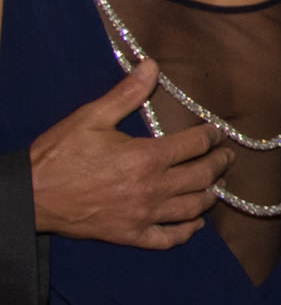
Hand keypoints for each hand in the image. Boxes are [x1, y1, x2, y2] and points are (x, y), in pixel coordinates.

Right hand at [30, 61, 232, 248]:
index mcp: (146, 157)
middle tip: (227, 156)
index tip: (219, 133)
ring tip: (217, 185)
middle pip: (202, 176)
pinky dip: (185, 231)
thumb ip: (127, 93)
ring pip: (192, 208)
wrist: (30, 196)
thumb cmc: (59, 155)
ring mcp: (142, 215)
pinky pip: (167, 239)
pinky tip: (194, 224)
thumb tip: (152, 66)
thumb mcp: (92, 118)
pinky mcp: (129, 235)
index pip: (195, 144)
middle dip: (220, 164)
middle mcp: (152, 188)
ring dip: (210, 195)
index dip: (212, 136)